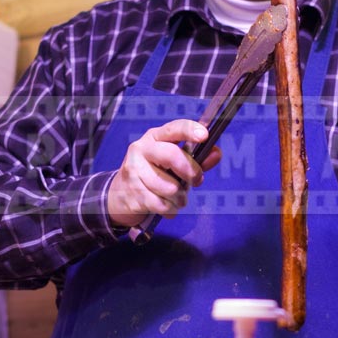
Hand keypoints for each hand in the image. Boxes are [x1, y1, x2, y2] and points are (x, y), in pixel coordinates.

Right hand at [107, 119, 221, 227]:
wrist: (121, 192)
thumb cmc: (154, 173)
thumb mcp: (174, 162)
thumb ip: (197, 158)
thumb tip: (216, 153)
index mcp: (155, 137)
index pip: (173, 128)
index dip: (189, 130)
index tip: (204, 135)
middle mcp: (141, 150)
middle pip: (171, 156)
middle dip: (190, 171)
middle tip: (196, 179)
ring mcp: (134, 170)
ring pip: (170, 187)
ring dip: (180, 197)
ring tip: (177, 196)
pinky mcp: (132, 191)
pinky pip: (161, 204)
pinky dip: (170, 209)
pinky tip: (166, 205)